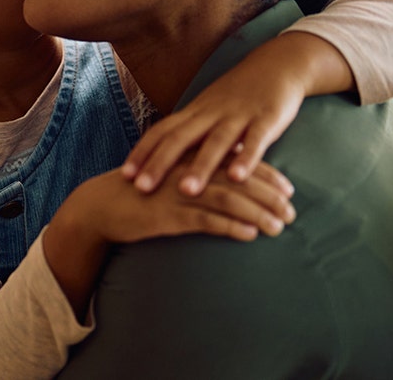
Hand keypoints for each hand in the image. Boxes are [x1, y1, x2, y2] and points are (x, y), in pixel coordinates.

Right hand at [46, 161, 295, 316]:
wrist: (100, 206)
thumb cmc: (138, 192)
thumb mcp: (170, 175)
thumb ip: (197, 172)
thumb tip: (229, 174)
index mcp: (190, 156)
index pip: (237, 160)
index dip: (266, 175)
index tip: (288, 189)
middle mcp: (187, 169)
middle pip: (239, 179)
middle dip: (270, 196)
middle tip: (292, 212)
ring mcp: (178, 191)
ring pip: (229, 199)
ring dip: (258, 213)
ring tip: (279, 228)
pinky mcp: (168, 214)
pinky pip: (206, 220)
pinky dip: (231, 227)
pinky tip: (250, 235)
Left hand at [122, 42, 312, 195]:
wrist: (277, 64)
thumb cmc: (237, 96)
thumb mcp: (208, 112)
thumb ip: (189, 134)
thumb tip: (162, 160)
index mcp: (194, 113)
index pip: (161, 132)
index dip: (142, 152)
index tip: (123, 176)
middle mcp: (211, 114)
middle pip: (180, 138)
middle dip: (159, 163)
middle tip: (142, 189)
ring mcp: (238, 116)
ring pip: (215, 142)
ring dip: (201, 166)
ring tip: (186, 191)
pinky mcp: (267, 119)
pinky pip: (256, 140)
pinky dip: (247, 158)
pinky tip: (238, 178)